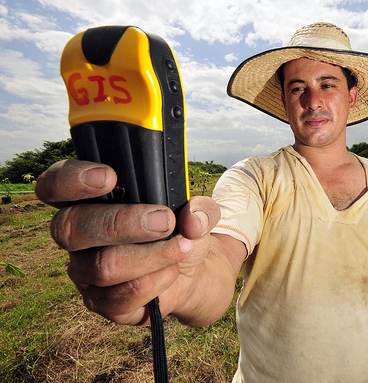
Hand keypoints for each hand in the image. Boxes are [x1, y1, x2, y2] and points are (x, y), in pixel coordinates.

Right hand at [36, 159, 221, 324]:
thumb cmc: (180, 230)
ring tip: (181, 248)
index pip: (54, 186)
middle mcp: (76, 236)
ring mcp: (84, 272)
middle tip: (165, 221)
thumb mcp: (197, 213)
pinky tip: (172, 272)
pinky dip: (155, 282)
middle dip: (122, 223)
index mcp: (89, 201)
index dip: (71, 180)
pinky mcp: (100, 303)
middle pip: (70, 227)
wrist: (191, 271)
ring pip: (102, 266)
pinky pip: (120, 297)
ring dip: (151, 256)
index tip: (110, 177)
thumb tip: (192, 218)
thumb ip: (200, 209)